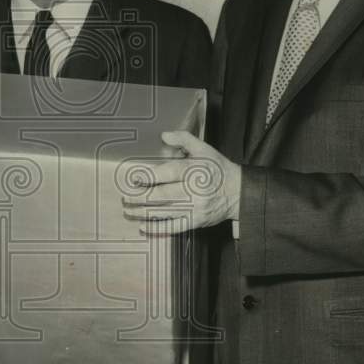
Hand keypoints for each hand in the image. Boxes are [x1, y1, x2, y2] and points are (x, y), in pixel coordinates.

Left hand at [122, 130, 239, 234]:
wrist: (238, 192)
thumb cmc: (217, 169)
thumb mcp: (204, 149)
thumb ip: (184, 139)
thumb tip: (164, 135)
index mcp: (194, 171)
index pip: (167, 174)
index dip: (148, 176)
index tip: (133, 178)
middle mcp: (193, 191)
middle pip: (162, 196)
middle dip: (140, 198)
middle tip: (125, 197)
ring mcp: (194, 209)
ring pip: (165, 212)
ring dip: (143, 213)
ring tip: (128, 210)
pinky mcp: (196, 221)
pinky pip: (174, 227)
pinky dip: (157, 228)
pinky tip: (143, 226)